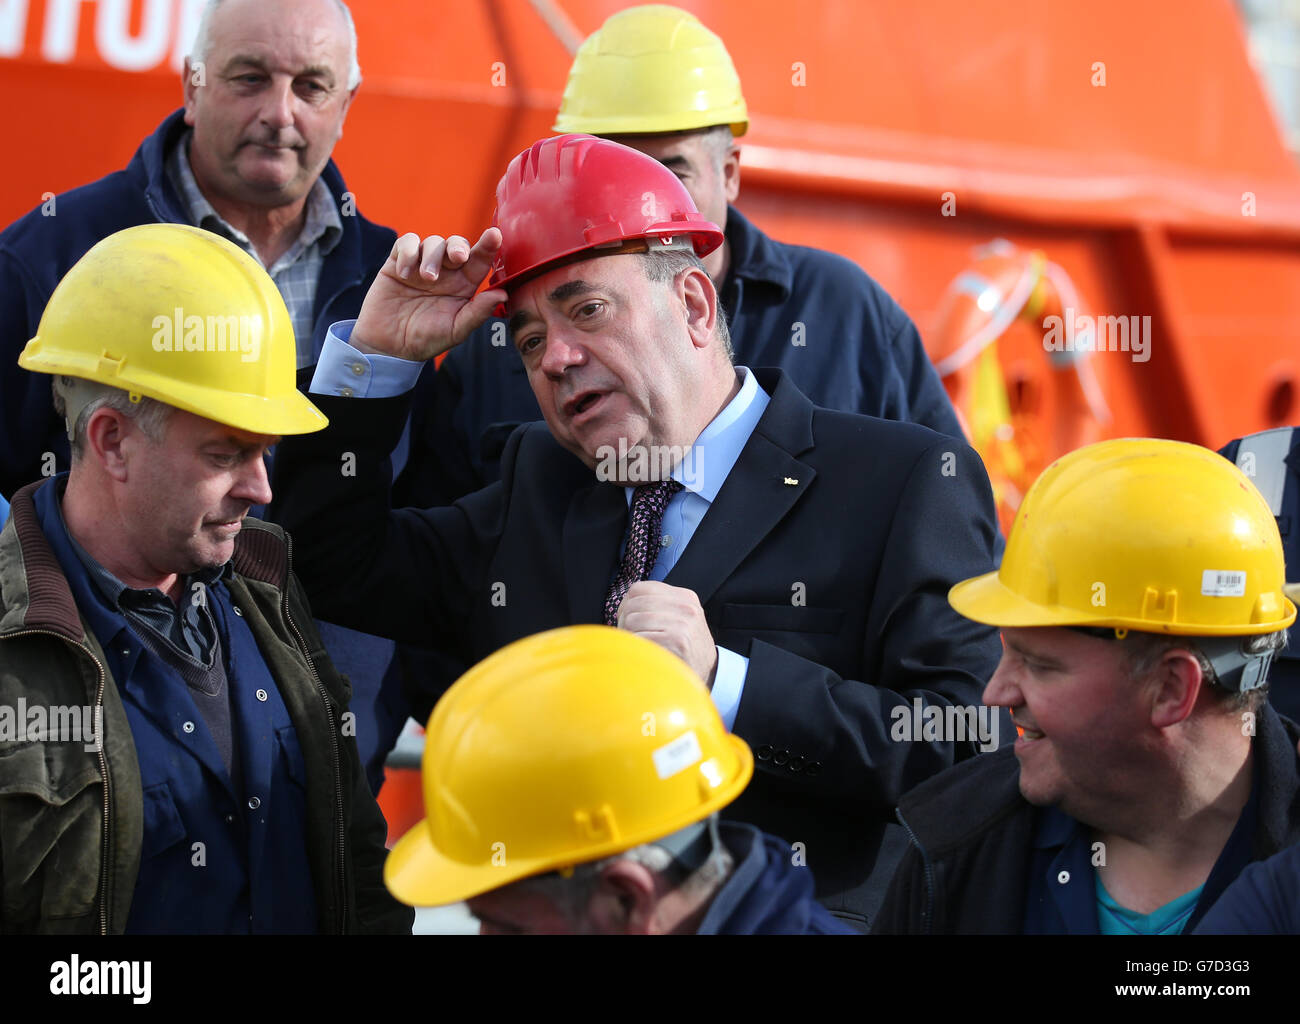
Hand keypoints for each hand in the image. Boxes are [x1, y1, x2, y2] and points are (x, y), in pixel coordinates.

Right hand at [350, 229, 506, 361]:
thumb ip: (477, 313)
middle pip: (457, 244)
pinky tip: (404, 273)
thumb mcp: (455, 331)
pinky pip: (406, 242)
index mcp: (464, 285)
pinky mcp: (398, 262)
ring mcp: (422, 264)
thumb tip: (502, 294)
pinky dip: (407, 252)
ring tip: (426, 278)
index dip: (488, 246)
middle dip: (458, 246)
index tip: (495, 235)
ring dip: (432, 256)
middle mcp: (447, 272)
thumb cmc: (426, 339)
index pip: (480, 261)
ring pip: (433, 242)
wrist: (389, 346)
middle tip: (457, 258)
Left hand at [617, 581, 717, 687]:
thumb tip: (623, 606)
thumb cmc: (686, 647)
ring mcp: (683, 623)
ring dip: (630, 636)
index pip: (639, 588)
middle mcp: (685, 606)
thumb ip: (657, 606)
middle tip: (631, 637)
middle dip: (625, 622)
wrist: (710, 673)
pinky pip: (639, 638)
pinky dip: (636, 648)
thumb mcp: (679, 618)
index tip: (628, 620)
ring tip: (639, 646)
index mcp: (684, 596)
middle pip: (634, 604)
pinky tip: (646, 655)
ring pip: (633, 620)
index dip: (626, 605)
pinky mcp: (677, 641)